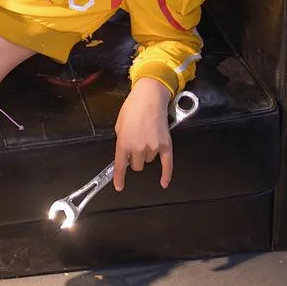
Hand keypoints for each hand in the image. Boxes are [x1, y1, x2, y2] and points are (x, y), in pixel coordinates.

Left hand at [113, 77, 173, 191]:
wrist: (150, 98)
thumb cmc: (132, 108)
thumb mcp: (119, 124)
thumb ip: (122, 140)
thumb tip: (126, 150)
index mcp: (124, 142)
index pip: (120, 165)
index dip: (119, 178)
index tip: (119, 186)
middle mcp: (138, 148)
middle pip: (136, 165)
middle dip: (135, 159)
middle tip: (136, 145)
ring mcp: (153, 148)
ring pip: (149, 161)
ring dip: (147, 154)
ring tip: (147, 137)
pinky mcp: (166, 146)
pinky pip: (167, 165)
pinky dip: (166, 175)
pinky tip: (164, 182)